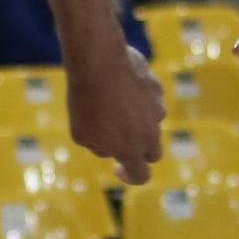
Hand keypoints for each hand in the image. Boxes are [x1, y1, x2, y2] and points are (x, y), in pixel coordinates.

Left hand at [67, 42, 164, 185]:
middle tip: (120, 140)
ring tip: (112, 104)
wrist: (98, 62)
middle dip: (139, 151)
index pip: (142, 176)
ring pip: (151, 123)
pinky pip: (150, 100)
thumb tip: (112, 148)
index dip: (130, 176)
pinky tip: (120, 86)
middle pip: (153, 153)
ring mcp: (157, 109)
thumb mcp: (81, 134)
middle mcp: (150, 133)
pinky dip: (138, 98)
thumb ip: (99, 148)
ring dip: (137, 121)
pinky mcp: (157, 89)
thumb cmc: (85, 100)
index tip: (117, 167)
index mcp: (131, 150)